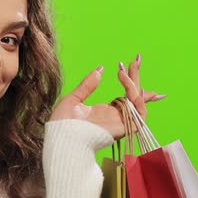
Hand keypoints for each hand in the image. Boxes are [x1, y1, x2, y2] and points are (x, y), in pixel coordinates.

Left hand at [47, 53, 165, 138]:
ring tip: (124, 70)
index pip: (126, 96)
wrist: (60, 139)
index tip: (131, 63)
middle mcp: (115, 117)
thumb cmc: (62, 125)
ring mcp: (120, 123)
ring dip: (135, 85)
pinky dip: (136, 99)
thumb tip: (100, 68)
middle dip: (137, 77)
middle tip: (137, 59)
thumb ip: (88, 85)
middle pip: (135, 96)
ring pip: (138, 103)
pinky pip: (138, 114)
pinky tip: (127, 85)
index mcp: (106, 112)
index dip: (132, 81)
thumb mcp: (74, 99)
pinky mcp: (123, 129)